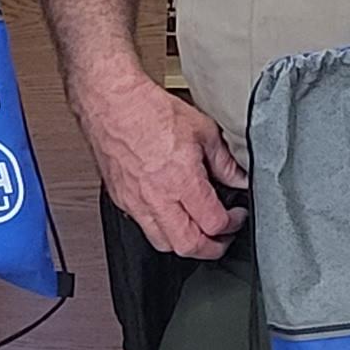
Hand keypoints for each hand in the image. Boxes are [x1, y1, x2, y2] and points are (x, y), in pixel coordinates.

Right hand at [89, 79, 247, 259]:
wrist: (111, 102)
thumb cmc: (148, 109)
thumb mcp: (201, 130)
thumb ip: (224, 161)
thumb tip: (238, 178)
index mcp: (181, 180)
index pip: (213, 223)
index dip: (232, 225)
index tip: (236, 215)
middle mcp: (157, 197)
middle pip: (188, 246)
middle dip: (211, 247)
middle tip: (222, 237)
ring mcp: (135, 202)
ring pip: (163, 244)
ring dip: (184, 242)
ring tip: (197, 230)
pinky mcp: (120, 199)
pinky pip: (143, 227)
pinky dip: (162, 228)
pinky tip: (171, 214)